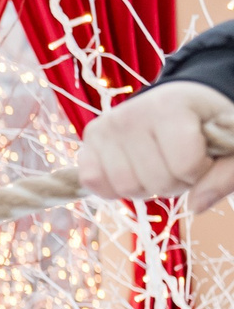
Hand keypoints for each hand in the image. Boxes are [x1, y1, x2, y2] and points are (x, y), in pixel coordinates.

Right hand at [79, 81, 233, 211]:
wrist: (184, 101)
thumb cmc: (211, 123)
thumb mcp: (232, 145)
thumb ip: (225, 176)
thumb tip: (194, 207)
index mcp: (170, 106)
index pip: (185, 165)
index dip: (201, 171)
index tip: (206, 155)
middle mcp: (129, 113)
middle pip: (155, 181)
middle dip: (175, 182)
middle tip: (182, 162)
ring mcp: (105, 127)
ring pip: (125, 188)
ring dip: (147, 188)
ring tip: (159, 166)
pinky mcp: (89, 140)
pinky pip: (94, 182)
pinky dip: (115, 187)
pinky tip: (133, 172)